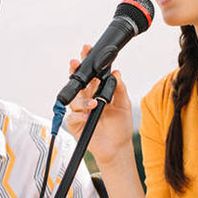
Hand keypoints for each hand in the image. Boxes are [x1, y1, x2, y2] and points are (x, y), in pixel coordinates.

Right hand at [64, 44, 133, 166]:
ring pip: (75, 99)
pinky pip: (72, 117)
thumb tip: (117, 73)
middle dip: (75, 71)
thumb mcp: (124, 105)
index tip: (87, 49)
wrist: (117, 147)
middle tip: (76, 62)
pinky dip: (79, 116)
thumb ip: (120, 89)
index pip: (92, 73)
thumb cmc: (120, 126)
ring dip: (83, 100)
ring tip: (94, 104)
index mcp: (98, 91)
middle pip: (78, 81)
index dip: (88, 61)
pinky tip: (87, 116)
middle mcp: (87, 98)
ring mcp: (80, 110)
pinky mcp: (75, 124)